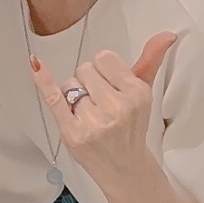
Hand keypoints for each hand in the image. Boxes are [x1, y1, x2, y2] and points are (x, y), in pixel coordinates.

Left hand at [30, 31, 175, 191]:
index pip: (103, 59)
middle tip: (100, 105)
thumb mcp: (144, 93)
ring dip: (74, 97)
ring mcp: (93, 122)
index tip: (109, 86)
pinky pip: (53, 98)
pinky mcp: (72, 133)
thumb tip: (167, 34)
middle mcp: (117, 107)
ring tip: (89, 116)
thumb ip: (150, 61)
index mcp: (137, 93)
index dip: (102, 71)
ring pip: (69, 85)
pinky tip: (36, 65)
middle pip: (84, 69)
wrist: (124, 168)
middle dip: (88, 83)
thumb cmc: (131, 127)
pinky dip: (43, 82)